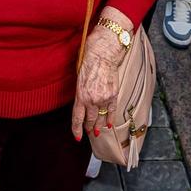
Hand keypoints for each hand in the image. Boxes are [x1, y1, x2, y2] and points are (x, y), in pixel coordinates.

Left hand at [70, 9, 131, 139]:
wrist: (103, 53)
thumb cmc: (88, 62)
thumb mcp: (78, 79)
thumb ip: (80, 93)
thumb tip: (81, 103)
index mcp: (80, 95)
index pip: (77, 118)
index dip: (77, 129)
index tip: (77, 137)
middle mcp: (92, 100)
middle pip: (90, 120)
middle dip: (88, 128)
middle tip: (89, 132)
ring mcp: (104, 99)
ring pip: (101, 118)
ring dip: (98, 125)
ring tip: (97, 131)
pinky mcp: (113, 95)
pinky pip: (112, 111)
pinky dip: (110, 119)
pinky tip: (108, 125)